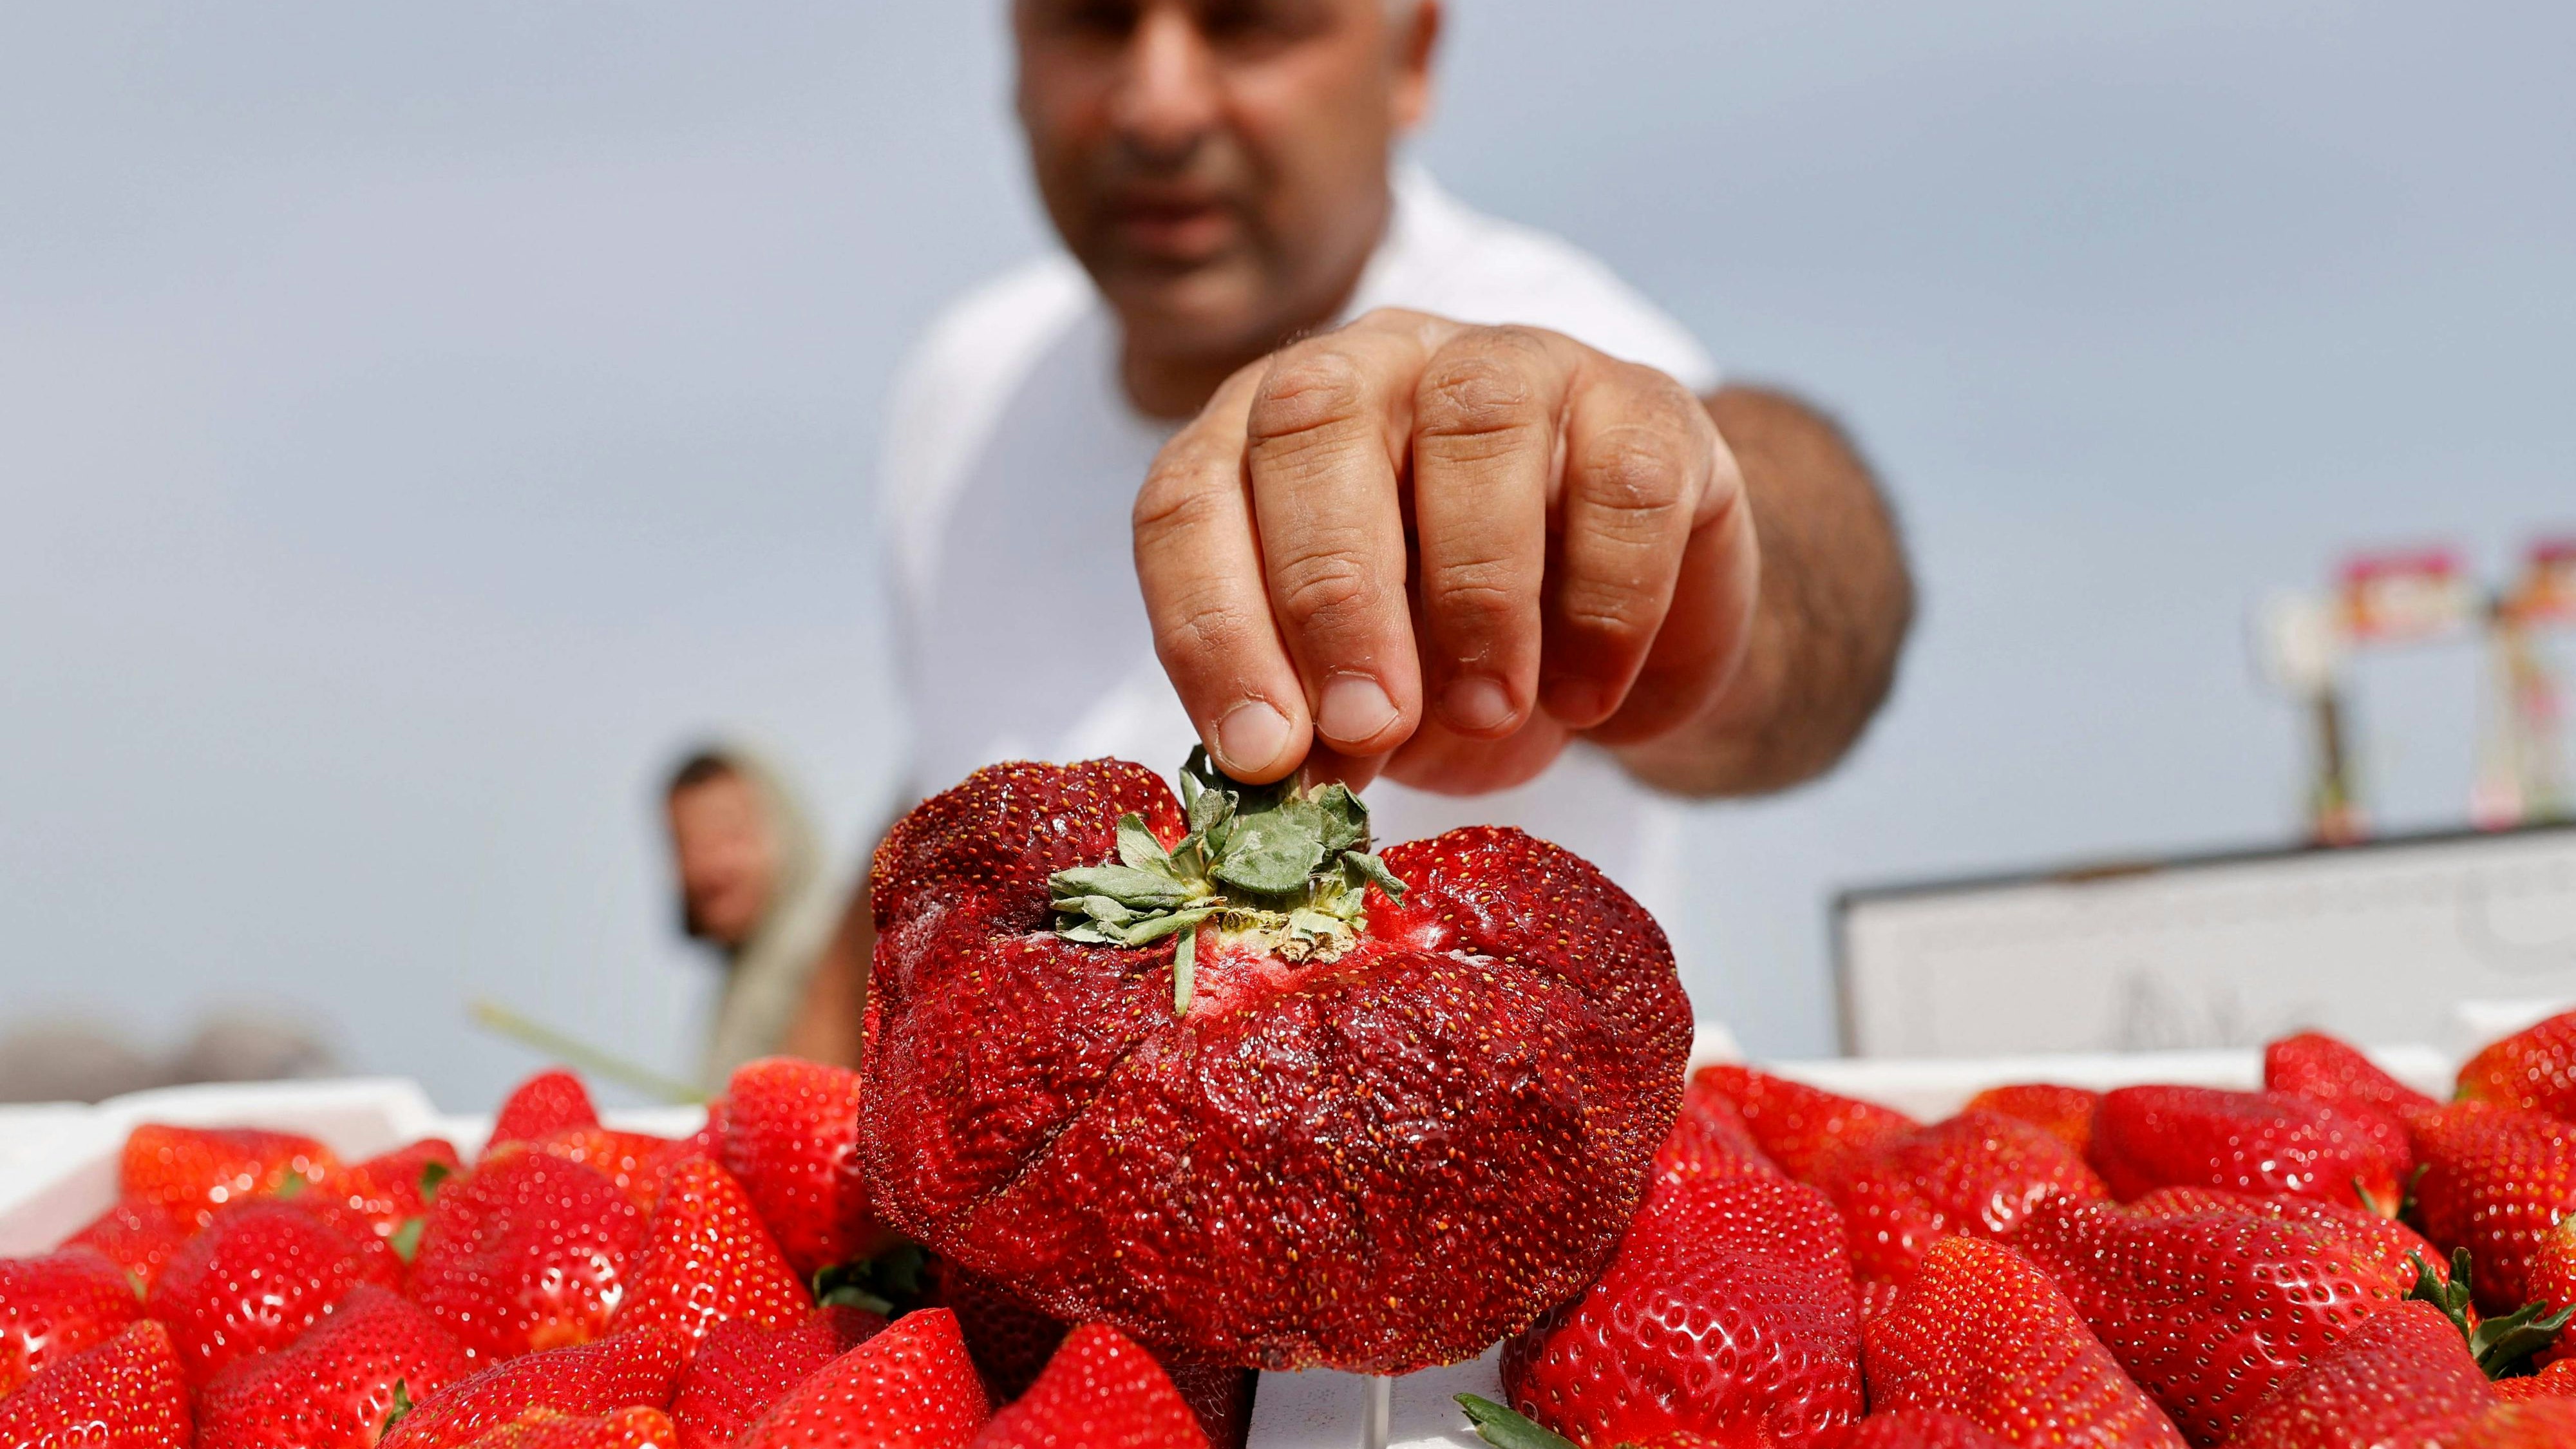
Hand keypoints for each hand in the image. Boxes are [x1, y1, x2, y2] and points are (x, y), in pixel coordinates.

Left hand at [1133, 308, 1759, 793]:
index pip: (1193, 495)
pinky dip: (1605, 606)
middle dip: (1332, 590)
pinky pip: (1623, 481)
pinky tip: (1583, 701)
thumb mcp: (1360, 697)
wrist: (1616, 637)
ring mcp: (1519, 364)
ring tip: (1488, 713)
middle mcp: (1379, 365)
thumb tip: (1284, 775)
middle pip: (1319, 417)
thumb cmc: (1449, 656)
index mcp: (1267, 436)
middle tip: (1367, 728)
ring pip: (1479, 417)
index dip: (1211, 626)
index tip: (1261, 753)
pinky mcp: (1648, 405)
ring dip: (1475, 589)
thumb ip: (1312, 717)